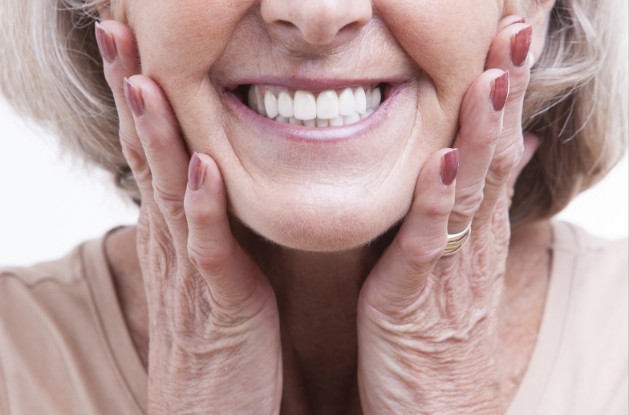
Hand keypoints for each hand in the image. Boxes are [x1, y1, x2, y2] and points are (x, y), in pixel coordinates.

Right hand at [96, 21, 281, 413]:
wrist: (210, 412)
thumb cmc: (217, 338)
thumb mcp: (207, 268)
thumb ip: (206, 223)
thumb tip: (207, 177)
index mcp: (174, 230)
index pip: (149, 150)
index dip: (139, 96)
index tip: (133, 43)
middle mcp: (172, 241)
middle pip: (144, 155)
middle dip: (131, 92)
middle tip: (117, 32)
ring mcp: (190, 271)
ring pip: (167, 191)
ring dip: (155, 135)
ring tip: (146, 80)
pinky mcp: (219, 303)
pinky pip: (209, 249)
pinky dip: (203, 208)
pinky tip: (200, 167)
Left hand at [357, 17, 538, 413]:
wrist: (436, 410)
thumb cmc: (441, 332)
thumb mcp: (464, 261)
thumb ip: (479, 207)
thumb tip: (508, 153)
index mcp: (476, 229)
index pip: (497, 146)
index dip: (506, 90)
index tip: (513, 34)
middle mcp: (472, 241)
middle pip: (493, 155)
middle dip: (504, 91)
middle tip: (518, 28)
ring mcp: (448, 268)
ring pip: (470, 190)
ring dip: (482, 132)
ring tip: (493, 76)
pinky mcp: (414, 298)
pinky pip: (427, 245)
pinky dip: (437, 202)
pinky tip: (445, 161)